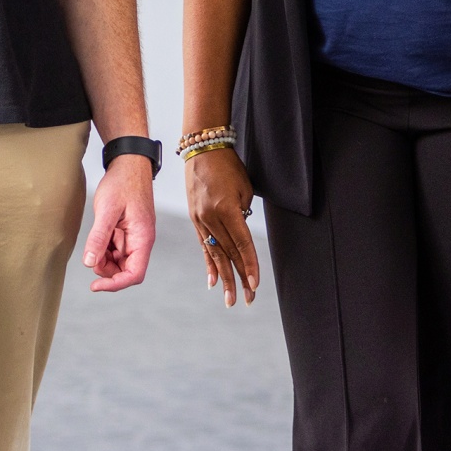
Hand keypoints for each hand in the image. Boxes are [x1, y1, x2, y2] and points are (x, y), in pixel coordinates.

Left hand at [82, 154, 155, 291]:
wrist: (129, 163)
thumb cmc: (123, 182)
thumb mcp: (107, 210)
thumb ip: (99, 237)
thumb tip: (90, 263)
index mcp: (143, 237)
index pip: (135, 274)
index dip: (115, 284)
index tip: (95, 286)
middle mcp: (141, 240)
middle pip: (126, 270)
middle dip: (107, 270)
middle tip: (92, 256)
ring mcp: (134, 236)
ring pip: (119, 261)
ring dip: (104, 260)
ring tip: (94, 242)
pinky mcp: (127, 231)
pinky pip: (116, 249)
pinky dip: (105, 249)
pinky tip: (98, 236)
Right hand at [186, 146, 259, 306]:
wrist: (203, 151)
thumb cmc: (229, 167)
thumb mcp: (243, 189)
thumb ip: (243, 215)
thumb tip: (241, 238)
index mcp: (226, 209)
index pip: (242, 244)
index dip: (250, 265)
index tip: (255, 284)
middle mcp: (211, 218)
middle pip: (229, 253)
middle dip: (240, 277)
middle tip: (248, 299)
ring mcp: (200, 221)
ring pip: (216, 254)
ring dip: (225, 278)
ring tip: (231, 298)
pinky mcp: (195, 220)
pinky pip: (203, 247)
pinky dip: (209, 265)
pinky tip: (213, 281)